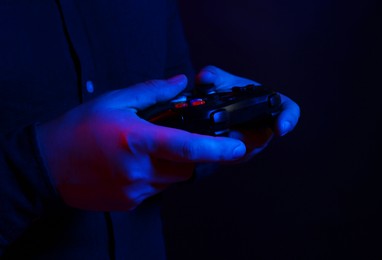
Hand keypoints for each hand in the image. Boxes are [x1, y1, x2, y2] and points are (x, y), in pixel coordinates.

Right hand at [37, 75, 245, 210]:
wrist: (47, 165)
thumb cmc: (78, 130)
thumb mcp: (115, 101)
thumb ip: (153, 92)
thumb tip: (180, 83)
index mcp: (137, 140)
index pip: (187, 146)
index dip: (217, 148)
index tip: (238, 148)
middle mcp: (139, 169)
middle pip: (186, 167)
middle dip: (190, 155)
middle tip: (172, 140)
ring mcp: (135, 190)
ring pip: (172, 180)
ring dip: (170, 166)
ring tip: (146, 151)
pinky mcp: (130, 202)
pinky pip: (156, 190)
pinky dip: (154, 177)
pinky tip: (133, 166)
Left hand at [196, 65, 299, 159]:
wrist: (208, 107)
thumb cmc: (223, 91)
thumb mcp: (217, 81)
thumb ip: (212, 75)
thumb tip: (205, 76)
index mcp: (267, 104)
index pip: (288, 111)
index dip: (288, 119)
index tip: (280, 128)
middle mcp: (263, 127)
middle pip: (262, 137)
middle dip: (247, 137)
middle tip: (230, 134)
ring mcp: (250, 144)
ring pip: (244, 150)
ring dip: (231, 146)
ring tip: (216, 139)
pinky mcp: (235, 155)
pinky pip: (230, 157)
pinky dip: (219, 152)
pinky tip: (209, 147)